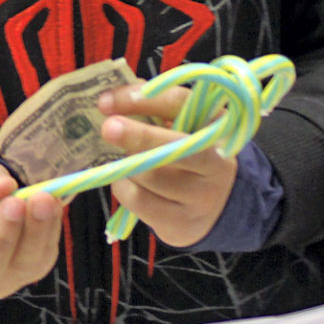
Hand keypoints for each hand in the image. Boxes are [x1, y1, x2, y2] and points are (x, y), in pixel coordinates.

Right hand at [0, 159, 61, 300]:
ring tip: (44, 200)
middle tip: (21, 202)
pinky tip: (52, 206)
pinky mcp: (27, 275)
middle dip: (8, 236)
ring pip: (22, 268)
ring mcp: (1, 282)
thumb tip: (4, 186)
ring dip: (37, 233)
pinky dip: (49, 231)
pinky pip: (42, 259)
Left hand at [98, 83, 237, 246]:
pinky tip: (127, 181)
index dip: (141, 99)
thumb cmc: (187, 153)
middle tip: (107, 128)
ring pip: (149, 176)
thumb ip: (153, 109)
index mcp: (215, 125)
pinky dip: (123, 186)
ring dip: (125, 165)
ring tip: (122, 159)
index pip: (178, 103)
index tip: (105, 101)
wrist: (218, 205)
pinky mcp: (182, 224)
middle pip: (174, 148)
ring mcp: (201, 197)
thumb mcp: (184, 126)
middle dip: (138, 136)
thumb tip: (110, 101)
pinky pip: (138, 200)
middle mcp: (216, 162)